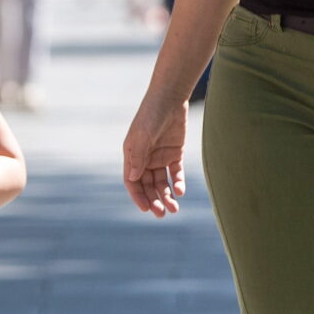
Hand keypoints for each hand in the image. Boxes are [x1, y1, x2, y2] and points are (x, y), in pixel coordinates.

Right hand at [122, 100, 186, 216]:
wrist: (169, 99)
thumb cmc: (150, 115)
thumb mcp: (142, 136)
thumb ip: (138, 157)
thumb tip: (133, 178)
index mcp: (132, 156)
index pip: (132, 182)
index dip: (138, 196)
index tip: (146, 209)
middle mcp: (145, 159)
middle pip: (148, 186)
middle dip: (154, 200)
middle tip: (161, 214)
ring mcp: (160, 157)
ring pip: (162, 182)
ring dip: (167, 196)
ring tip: (174, 208)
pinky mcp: (175, 154)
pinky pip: (176, 172)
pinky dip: (178, 182)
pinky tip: (181, 191)